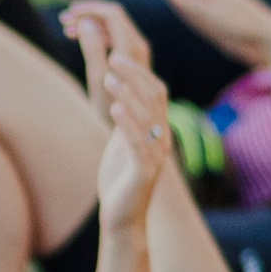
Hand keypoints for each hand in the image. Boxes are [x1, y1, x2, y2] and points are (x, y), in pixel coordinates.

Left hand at [67, 0, 175, 226]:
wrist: (122, 218)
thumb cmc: (119, 178)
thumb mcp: (122, 140)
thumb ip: (124, 116)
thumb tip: (117, 88)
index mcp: (156, 128)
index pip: (155, 90)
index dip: (137, 70)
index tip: (115, 52)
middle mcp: (161, 138)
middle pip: (154, 96)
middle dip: (133, 74)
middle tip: (112, 57)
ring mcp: (156, 155)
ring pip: (147, 117)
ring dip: (128, 94)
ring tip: (109, 78)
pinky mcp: (144, 172)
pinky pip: (139, 142)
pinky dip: (127, 123)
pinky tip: (114, 108)